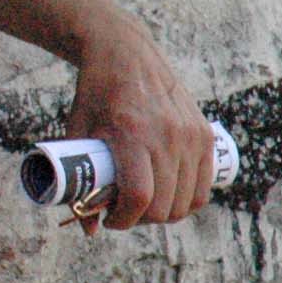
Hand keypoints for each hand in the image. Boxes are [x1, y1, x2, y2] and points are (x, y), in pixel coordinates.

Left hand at [66, 18, 212, 230]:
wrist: (125, 54)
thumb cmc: (95, 95)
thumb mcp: (77, 133)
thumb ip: (79, 180)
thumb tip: (86, 228)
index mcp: (131, 135)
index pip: (139, 197)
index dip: (123, 219)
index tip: (109, 220)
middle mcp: (166, 136)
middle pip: (164, 205)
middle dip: (141, 219)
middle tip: (124, 211)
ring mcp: (189, 135)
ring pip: (186, 201)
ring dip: (164, 213)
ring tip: (145, 204)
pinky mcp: (204, 134)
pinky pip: (203, 186)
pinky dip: (187, 201)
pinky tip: (170, 198)